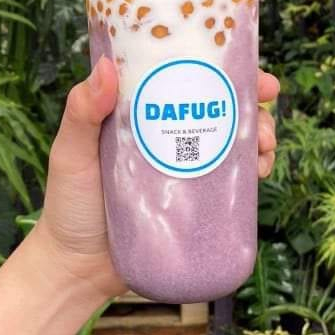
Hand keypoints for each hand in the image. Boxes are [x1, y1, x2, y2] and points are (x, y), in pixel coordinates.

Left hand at [32, 58, 278, 301]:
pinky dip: (252, 173)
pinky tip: (260, 173)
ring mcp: (185, 168)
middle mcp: (168, 134)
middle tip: (266, 108)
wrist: (77, 269)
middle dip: (253, 102)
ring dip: (259, 136)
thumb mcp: (72, 151)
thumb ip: (82, 112)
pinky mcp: (196, 205)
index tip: (249, 66)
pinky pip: (232, 184)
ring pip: (234, 142)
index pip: (186, 77)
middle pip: (221, 106)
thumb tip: (106, 67)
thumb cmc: (68, 203)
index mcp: (142, 111)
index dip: (222, 66)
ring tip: (264, 147)